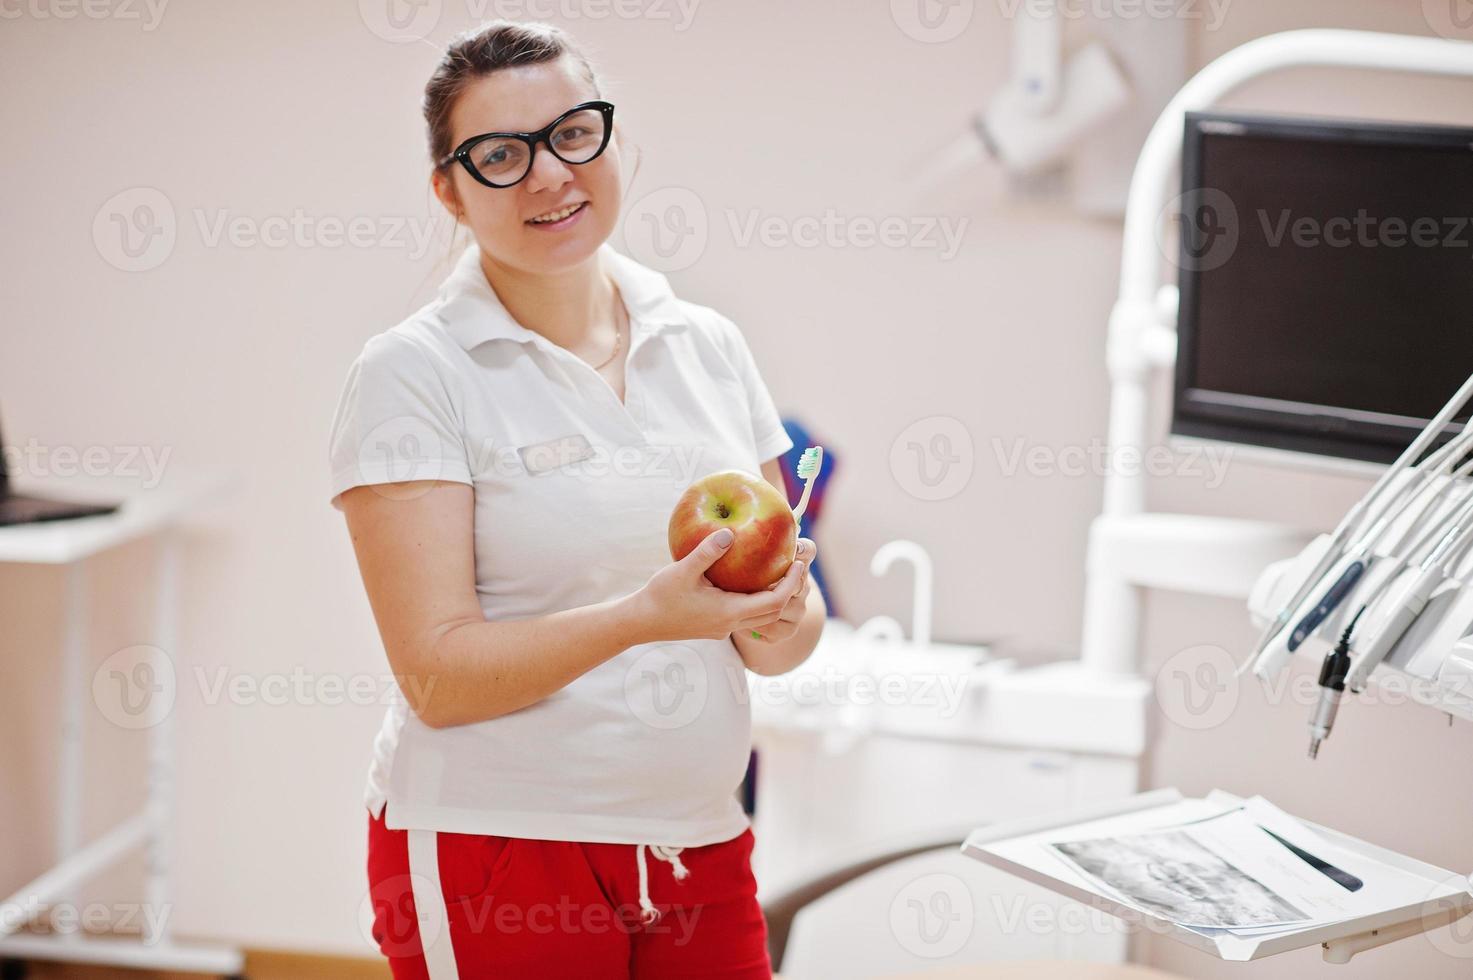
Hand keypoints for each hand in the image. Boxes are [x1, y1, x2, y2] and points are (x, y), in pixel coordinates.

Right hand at [634, 529, 806, 641]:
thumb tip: (730, 531)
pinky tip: (750, 581)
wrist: (640, 622)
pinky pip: (746, 616)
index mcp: (728, 611)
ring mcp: (723, 628)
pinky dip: (757, 600)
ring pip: (761, 617)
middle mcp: (730, 624)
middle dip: (789, 590)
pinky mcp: (715, 627)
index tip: (798, 563)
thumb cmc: (660, 596)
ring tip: (778, 571)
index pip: (774, 602)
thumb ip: (708, 551)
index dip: (791, 584)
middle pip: (774, 612)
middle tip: (795, 564)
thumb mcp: (683, 570)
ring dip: (774, 597)